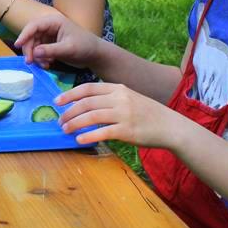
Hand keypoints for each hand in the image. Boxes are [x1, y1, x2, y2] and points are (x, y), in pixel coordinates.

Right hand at [14, 12, 101, 70]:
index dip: (24, 35)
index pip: (34, 25)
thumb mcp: (68, 49)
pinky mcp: (49, 45)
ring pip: (33, 45)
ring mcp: (49, 36)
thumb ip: (51, 50)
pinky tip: (47, 65)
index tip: (17, 45)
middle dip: (29, 49)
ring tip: (44, 65)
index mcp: (54, 21)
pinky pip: (38, 51)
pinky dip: (40, 59)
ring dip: (35, 56)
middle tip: (30, 62)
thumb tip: (34, 53)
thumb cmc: (85, 47)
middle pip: (31, 36)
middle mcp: (49, 27)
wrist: (95, 55)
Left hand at [54, 82, 184, 147]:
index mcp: (118, 88)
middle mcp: (119, 99)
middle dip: (69, 112)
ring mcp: (123, 114)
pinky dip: (88, 136)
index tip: (57, 101)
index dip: (70, 94)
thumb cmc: (147, 113)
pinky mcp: (127, 131)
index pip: (88, 88)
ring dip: (74, 124)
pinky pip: (102, 132)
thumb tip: (84, 104)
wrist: (170, 126)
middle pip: (86, 103)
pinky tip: (80, 140)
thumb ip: (110, 98)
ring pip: (91, 117)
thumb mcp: (129, 97)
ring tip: (66, 130)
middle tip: (59, 121)